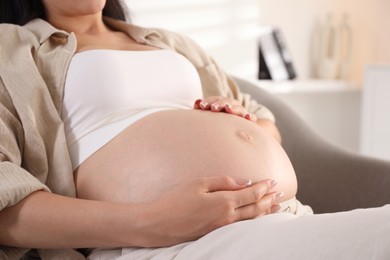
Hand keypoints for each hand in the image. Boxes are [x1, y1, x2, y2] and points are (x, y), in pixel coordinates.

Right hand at [141, 176, 282, 246]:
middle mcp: (228, 217)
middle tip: (280, 193)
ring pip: (251, 220)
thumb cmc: (176, 200)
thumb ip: (223, 181)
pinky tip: (256, 219)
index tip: (273, 181)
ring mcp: (222, 228)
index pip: (251, 193)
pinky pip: (242, 227)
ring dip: (266, 212)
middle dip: (269, 199)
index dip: (263, 187)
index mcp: (224, 201)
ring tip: (277, 207)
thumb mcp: (198, 183)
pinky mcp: (216, 234)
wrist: (159, 224)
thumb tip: (244, 181)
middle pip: (255, 208)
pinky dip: (254, 221)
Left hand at [194, 97, 256, 121]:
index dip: (208, 102)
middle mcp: (231, 105)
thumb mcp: (210, 115)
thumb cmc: (218, 122)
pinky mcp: (249, 119)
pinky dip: (250, 116)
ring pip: (238, 108)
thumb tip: (197, 102)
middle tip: (213, 108)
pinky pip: (251, 117)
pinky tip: (247, 117)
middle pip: (226, 102)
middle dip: (219, 104)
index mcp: (221, 103)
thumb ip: (203, 109)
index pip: (214, 100)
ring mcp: (241, 112)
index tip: (201, 106)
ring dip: (233, 108)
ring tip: (228, 109)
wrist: (235, 129)